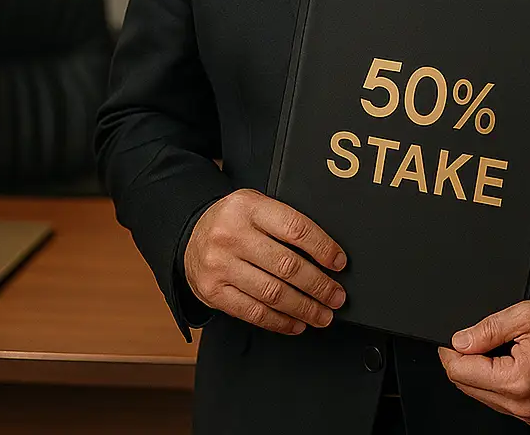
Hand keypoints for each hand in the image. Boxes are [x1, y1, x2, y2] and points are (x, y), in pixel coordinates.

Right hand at [184, 188, 346, 335]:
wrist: (190, 234)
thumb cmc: (233, 221)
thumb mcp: (256, 205)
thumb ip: (285, 222)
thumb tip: (327, 254)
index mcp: (248, 207)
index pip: (295, 228)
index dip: (322, 248)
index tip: (339, 263)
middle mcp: (231, 235)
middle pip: (287, 265)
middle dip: (319, 285)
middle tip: (337, 297)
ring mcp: (219, 265)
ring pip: (272, 293)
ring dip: (304, 308)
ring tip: (323, 314)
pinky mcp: (212, 291)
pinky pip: (253, 312)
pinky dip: (279, 321)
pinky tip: (296, 323)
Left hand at [436, 300, 529, 425]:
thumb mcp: (525, 314)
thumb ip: (487, 329)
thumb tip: (460, 341)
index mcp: (518, 380)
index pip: (462, 373)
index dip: (450, 353)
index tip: (449, 341)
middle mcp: (522, 404)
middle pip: (467, 386)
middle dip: (463, 362)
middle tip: (470, 340)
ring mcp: (527, 412)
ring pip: (480, 396)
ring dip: (477, 374)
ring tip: (494, 350)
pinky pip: (497, 401)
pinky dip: (492, 383)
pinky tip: (503, 365)